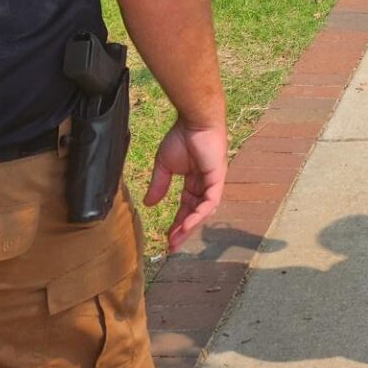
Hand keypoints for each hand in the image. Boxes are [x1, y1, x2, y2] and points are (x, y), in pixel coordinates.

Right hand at [145, 117, 227, 252]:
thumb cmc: (181, 137)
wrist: (193, 121)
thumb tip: (149, 204)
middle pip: (195, 213)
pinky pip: (209, 202)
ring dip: (190, 226)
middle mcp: (205, 184)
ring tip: (176, 239)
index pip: (187, 207)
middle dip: (183, 230)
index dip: (177, 222)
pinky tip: (186, 225)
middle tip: (171, 246)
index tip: (166, 237)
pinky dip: (198, 215)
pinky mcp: (217, 178)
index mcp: (194, 181)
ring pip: (203, 211)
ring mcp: (213, 182)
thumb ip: (158, 185)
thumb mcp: (164, 165)